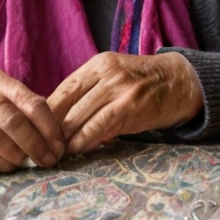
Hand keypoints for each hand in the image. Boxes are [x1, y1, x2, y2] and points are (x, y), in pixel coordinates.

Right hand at [0, 69, 65, 171]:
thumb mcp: (1, 98)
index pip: (32, 102)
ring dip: (18, 155)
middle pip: (14, 120)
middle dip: (36, 144)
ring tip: (30, 165)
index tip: (60, 145)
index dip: (49, 126)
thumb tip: (57, 137)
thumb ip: (25, 110)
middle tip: (48, 160)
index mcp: (0, 81)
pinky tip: (9, 167)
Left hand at [48, 52, 202, 155]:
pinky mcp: (131, 106)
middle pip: (67, 104)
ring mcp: (119, 89)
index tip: (37, 131)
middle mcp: (106, 73)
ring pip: (80, 116)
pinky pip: (100, 125)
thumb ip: (91, 93)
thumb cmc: (146, 84)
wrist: (183, 81)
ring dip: (65, 139)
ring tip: (55, 154)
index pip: (63, 89)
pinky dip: (85, 140)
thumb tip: (60, 120)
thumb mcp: (115, 77)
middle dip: (51, 129)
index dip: (46, 113)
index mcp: (98, 65)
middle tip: (41, 148)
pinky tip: (76, 150)